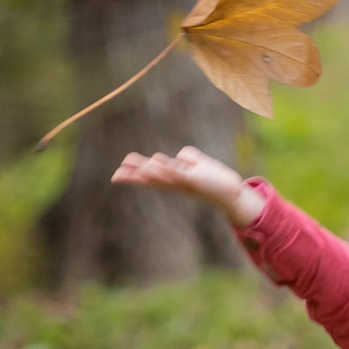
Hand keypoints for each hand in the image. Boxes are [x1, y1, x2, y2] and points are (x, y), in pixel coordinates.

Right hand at [112, 146, 264, 227]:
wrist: (232, 193)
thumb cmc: (214, 179)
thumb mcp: (199, 164)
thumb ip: (188, 158)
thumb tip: (180, 155)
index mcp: (173, 179)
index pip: (149, 176)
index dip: (133, 175)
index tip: (116, 174)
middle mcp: (176, 183)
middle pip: (151, 178)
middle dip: (135, 176)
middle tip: (117, 174)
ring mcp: (185, 182)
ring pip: (162, 176)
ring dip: (148, 171)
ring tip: (133, 167)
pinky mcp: (195, 180)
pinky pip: (178, 174)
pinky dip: (167, 169)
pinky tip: (156, 164)